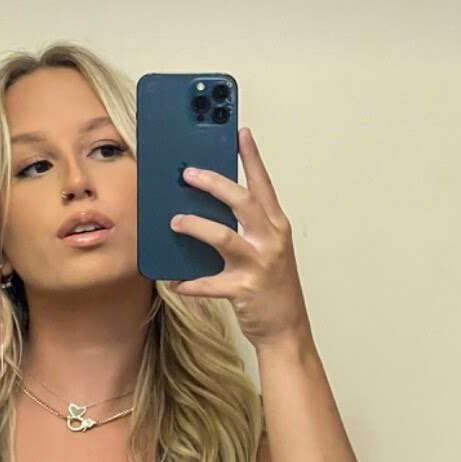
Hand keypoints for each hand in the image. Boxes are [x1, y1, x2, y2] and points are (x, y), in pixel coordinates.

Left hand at [168, 127, 311, 349]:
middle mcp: (271, 240)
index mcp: (277, 226)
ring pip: (223, 237)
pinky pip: (209, 283)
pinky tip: (174, 281)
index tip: (240, 133)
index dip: (252, 157)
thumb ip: (246, 229)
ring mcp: (259, 264)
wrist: (286, 328)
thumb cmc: (272, 286)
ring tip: (174, 222)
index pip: (263, 184)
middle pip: (241, 202)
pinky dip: (190, 283)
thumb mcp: (266, 251)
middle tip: (188, 174)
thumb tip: (208, 209)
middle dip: (213, 184)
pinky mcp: (244, 289)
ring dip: (195, 226)